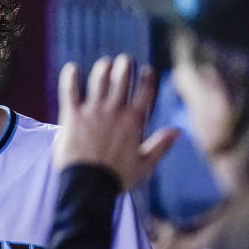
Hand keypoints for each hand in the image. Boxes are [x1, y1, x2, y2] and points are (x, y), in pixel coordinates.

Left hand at [53, 54, 179, 189]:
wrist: (88, 186)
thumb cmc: (117, 178)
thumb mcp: (145, 165)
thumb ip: (161, 146)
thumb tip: (178, 131)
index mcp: (134, 121)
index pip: (145, 91)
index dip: (147, 77)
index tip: (147, 70)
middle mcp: (115, 111)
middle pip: (122, 78)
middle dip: (125, 66)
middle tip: (124, 61)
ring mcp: (93, 111)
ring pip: (99, 80)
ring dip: (103, 68)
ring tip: (105, 64)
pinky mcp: (73, 115)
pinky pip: (70, 90)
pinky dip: (70, 77)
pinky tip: (72, 68)